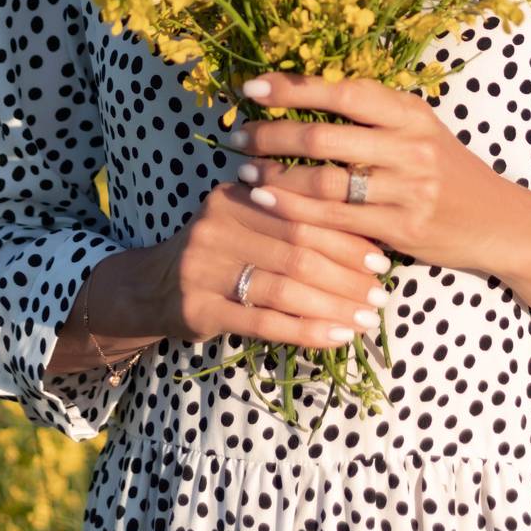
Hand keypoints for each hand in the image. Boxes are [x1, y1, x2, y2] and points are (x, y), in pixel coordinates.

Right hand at [141, 180, 392, 351]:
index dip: (346, 237)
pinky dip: (305, 331)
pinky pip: (263, 322)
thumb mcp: (245, 221)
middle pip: (298, 250)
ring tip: (365, 320)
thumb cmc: (219, 252)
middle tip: (381, 294)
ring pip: (284, 288)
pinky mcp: (199, 309)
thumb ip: (290, 220)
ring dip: (333, 306)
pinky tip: (336, 337)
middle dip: (346, 275)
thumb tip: (365, 237)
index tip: (380, 258)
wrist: (149, 286)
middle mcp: (218, 224)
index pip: (302, 214)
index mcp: (237, 193)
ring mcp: (205, 267)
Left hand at [230, 71, 511, 273]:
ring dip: (277, 176)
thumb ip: (374, 115)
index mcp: (410, 112)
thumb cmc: (448, 170)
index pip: (344, 91)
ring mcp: (407, 188)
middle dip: (272, 135)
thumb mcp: (420, 130)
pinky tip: (269, 201)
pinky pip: (337, 219)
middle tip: (236, 135)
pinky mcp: (402, 227)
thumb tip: (309, 92)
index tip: (252, 87)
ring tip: (246, 170)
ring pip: (326, 182)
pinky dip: (297, 209)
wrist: (499, 220)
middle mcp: (410, 145)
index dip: (295, 88)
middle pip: (325, 137)